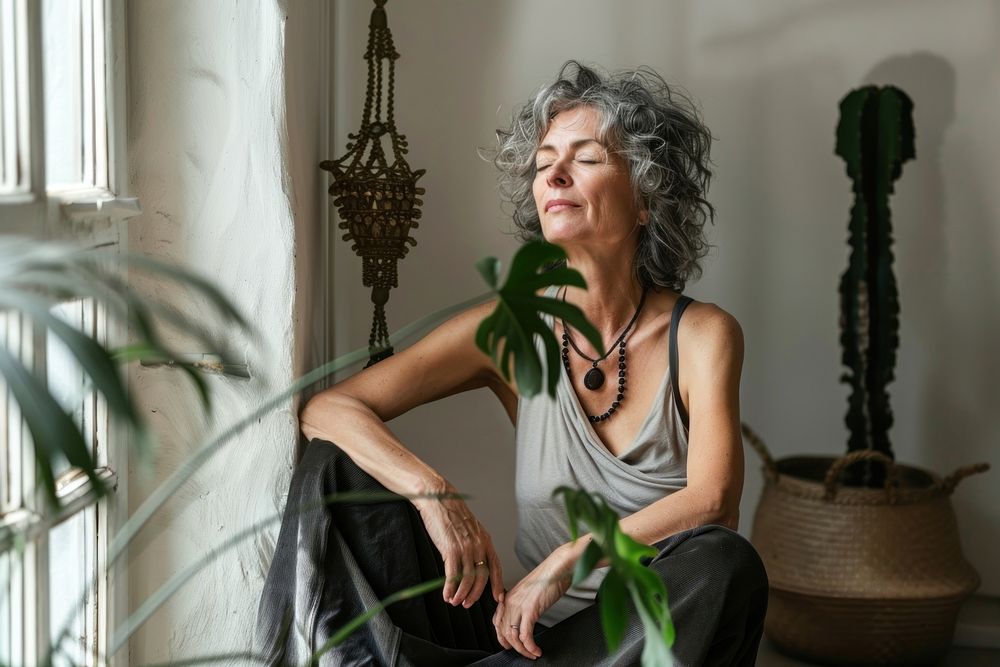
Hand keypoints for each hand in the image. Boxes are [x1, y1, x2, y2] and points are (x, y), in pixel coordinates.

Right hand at [414, 490, 503, 607]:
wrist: (439, 499)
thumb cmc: (451, 514)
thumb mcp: (469, 529)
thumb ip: (473, 544)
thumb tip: (471, 561)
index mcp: (485, 540)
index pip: (496, 566)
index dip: (497, 584)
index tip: (498, 598)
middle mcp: (479, 546)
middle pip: (482, 578)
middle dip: (475, 594)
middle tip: (467, 604)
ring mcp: (466, 548)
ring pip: (467, 580)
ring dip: (461, 594)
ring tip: (454, 602)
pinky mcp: (451, 550)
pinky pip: (452, 576)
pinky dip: (450, 589)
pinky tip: (446, 595)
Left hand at [492, 549, 573, 658]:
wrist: (558, 567)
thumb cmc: (549, 578)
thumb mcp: (530, 592)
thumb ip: (523, 604)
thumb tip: (525, 620)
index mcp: (509, 596)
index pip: (497, 622)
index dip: (502, 637)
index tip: (510, 645)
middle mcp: (510, 601)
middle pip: (504, 632)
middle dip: (513, 647)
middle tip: (524, 653)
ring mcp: (519, 606)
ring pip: (513, 636)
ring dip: (523, 650)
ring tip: (532, 654)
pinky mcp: (530, 610)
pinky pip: (526, 635)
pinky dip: (530, 647)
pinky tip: (536, 650)